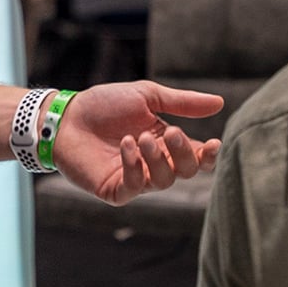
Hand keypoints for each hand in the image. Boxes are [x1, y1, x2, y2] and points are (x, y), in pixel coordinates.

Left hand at [54, 81, 222, 205]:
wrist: (67, 116)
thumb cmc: (105, 104)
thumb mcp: (147, 96)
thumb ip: (183, 103)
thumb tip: (220, 103)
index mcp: (166, 143)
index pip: (196, 157)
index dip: (208, 155)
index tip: (212, 144)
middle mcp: (154, 163)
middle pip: (185, 172)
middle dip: (183, 153)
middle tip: (170, 132)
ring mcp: (136, 179)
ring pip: (164, 181)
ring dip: (157, 159)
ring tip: (141, 137)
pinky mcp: (115, 190)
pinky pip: (136, 187)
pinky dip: (135, 166)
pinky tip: (126, 145)